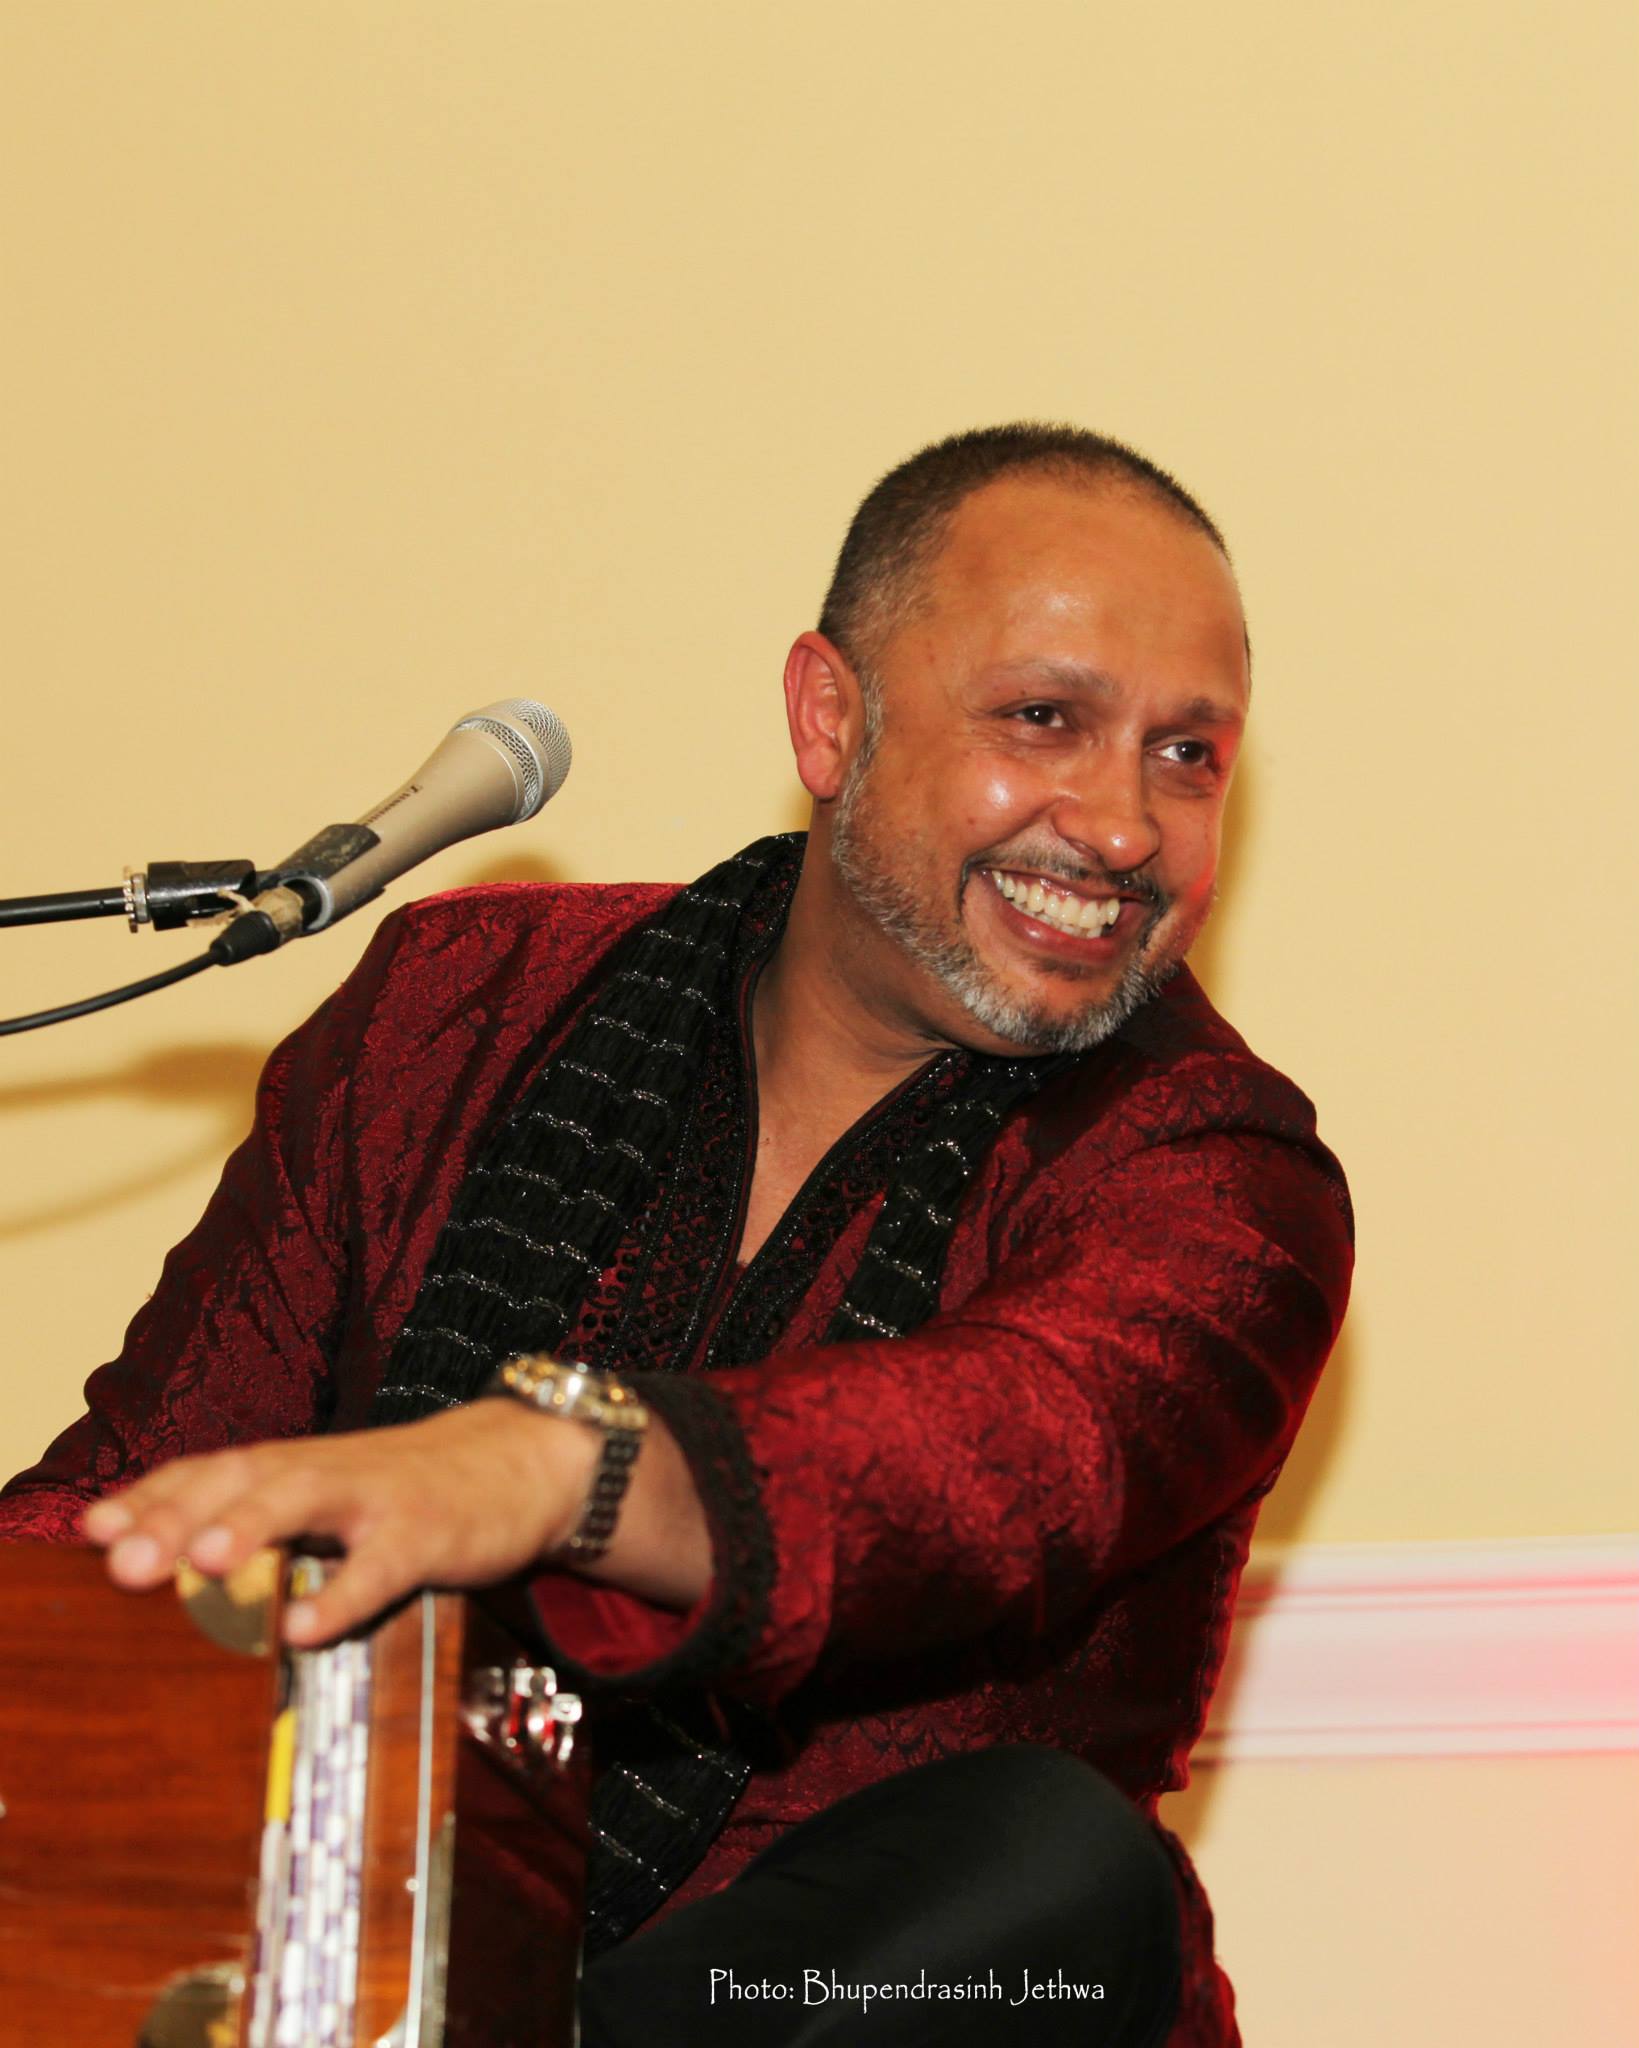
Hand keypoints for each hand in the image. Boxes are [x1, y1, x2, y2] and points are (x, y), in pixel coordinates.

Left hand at [79, 1401, 598, 1645]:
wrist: (523, 1461)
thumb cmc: (409, 1491)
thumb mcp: (331, 1496)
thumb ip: (262, 1521)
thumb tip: (169, 1564)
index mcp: (296, 1465)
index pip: (211, 1471)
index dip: (152, 1497)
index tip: (94, 1530)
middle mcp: (327, 1470)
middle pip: (243, 1479)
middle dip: (177, 1517)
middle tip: (122, 1561)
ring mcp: (379, 1497)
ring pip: (306, 1498)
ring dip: (251, 1524)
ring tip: (202, 1562)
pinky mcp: (430, 1532)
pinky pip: (383, 1564)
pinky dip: (343, 1594)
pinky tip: (304, 1628)